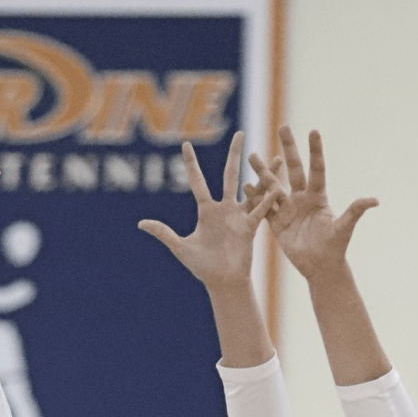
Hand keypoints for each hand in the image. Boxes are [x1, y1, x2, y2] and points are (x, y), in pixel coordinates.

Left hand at [138, 132, 280, 291]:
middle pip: (230, 175)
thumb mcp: (181, 248)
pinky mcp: (251, 228)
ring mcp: (239, 216)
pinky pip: (261, 211)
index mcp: (206, 210)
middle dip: (235, 154)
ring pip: (252, 188)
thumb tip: (140, 224)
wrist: (222, 283)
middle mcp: (224, 209)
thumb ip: (163, 233)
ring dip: (263, 173)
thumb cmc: (202, 267)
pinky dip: (269, 200)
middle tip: (240, 133)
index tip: (186, 144)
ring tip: (276, 157)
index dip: (191, 163)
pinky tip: (278, 186)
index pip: (197, 181)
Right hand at [247, 126, 377, 281]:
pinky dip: (255, 198)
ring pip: (273, 186)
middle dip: (288, 148)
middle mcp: (302, 198)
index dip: (315, 150)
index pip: (316, 169)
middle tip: (283, 126)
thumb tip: (374, 200)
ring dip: (263, 171)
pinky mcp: (277, 223)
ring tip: (251, 155)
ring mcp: (288, 210)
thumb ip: (354, 212)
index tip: (313, 130)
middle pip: (293, 169)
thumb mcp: (344, 228)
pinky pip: (264, 208)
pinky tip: (245, 186)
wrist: (320, 267)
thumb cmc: (335, 248)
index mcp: (318, 196)